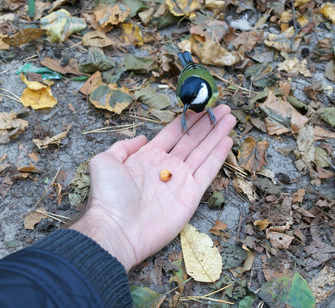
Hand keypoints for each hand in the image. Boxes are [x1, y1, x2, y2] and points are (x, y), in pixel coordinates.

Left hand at [70, 105, 235, 270]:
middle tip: (223, 108)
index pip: (174, 133)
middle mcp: (167, 166)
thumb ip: (123, 146)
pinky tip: (227, 140)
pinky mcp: (191, 195)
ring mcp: (180, 180)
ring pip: (203, 151)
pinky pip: (208, 171)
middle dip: (207, 123)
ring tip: (230, 117)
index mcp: (149, 156)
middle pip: (192, 139)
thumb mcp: (105, 161)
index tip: (200, 106)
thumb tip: (142, 138)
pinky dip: (218, 156)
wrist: (117, 229)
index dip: (188, 119)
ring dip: (217, 134)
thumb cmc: (108, 196)